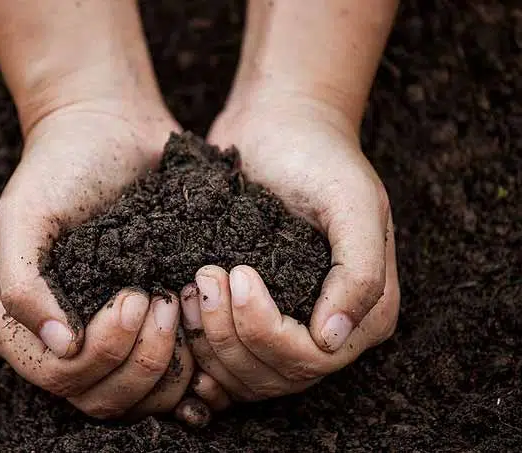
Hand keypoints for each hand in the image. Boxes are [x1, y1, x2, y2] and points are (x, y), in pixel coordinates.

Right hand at [0, 100, 206, 421]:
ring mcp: (107, 335)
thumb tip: (60, 345)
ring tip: (179, 302)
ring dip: (168, 362)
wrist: (109, 129)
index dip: (102, 352)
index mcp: (21, 323)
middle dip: (141, 358)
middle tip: (162, 299)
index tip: (133, 295)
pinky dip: (192, 361)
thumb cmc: (61, 167)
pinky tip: (201, 325)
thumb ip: (23, 283)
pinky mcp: (147, 324)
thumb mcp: (24, 214)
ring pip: (140, 397)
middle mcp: (62, 339)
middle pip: (103, 397)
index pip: (62, 378)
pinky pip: (172, 374)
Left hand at [181, 90, 399, 404]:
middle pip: (274, 375)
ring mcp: (288, 326)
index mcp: (365, 311)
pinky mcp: (250, 318)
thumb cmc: (317, 156)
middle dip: (229, 334)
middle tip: (205, 277)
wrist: (278, 127)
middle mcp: (328, 329)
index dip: (266, 330)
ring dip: (208, 340)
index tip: (236, 273)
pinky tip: (181, 314)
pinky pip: (222, 364)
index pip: (311, 359)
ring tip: (191, 286)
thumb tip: (334, 339)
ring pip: (243, 377)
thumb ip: (360, 270)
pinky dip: (198, 350)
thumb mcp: (351, 200)